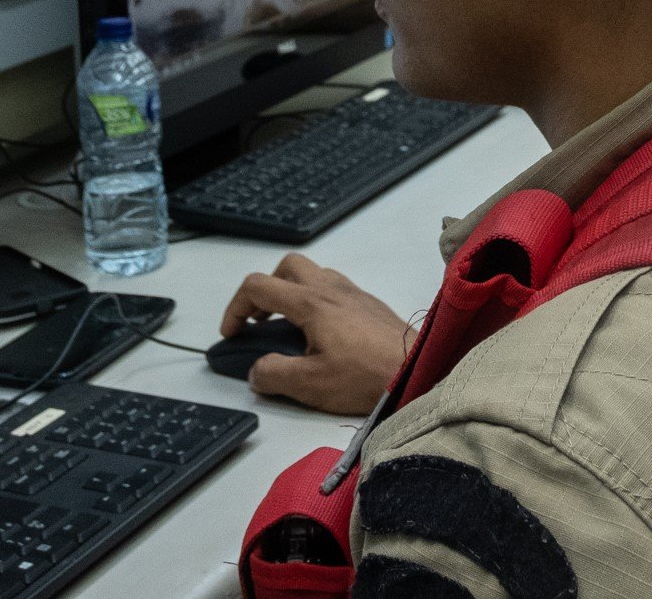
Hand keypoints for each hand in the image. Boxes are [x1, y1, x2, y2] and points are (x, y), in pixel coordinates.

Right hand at [220, 253, 409, 414]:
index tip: (232, 333)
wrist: (418, 371)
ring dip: (293, 293)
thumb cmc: (367, 376)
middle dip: (266, 290)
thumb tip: (257, 371)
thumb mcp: (310, 384)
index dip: (236, 308)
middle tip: (261, 321)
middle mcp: (331, 289)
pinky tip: (323, 335)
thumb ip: (274, 375)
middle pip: (286, 267)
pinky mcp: (370, 304)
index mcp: (311, 303)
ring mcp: (353, 293)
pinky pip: (334, 288)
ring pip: (313, 274)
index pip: (258, 287)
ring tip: (290, 328)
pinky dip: (317, 301)